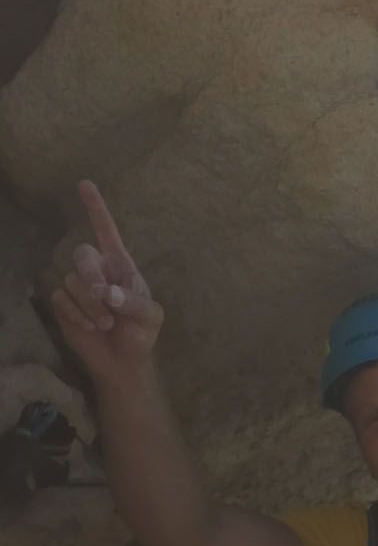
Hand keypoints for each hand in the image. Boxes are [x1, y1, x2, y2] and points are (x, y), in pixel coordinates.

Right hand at [50, 180, 163, 381]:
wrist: (123, 361)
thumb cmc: (141, 333)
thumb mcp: (150, 317)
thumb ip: (134, 302)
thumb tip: (108, 293)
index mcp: (120, 265)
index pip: (106, 231)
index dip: (96, 208)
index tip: (85, 184)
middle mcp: (97, 270)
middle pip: (82, 255)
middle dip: (91, 277)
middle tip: (106, 299)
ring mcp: (78, 285)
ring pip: (72, 281)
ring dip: (90, 306)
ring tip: (107, 324)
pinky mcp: (63, 303)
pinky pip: (60, 298)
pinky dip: (77, 315)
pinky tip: (91, 327)